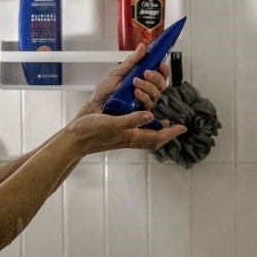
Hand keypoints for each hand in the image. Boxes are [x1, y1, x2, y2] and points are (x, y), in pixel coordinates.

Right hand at [67, 110, 186, 156]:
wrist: (74, 140)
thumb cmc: (90, 132)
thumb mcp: (111, 123)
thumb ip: (131, 120)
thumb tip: (151, 116)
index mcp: (129, 136)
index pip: (156, 137)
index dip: (171, 133)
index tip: (182, 127)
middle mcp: (128, 139)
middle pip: (153, 140)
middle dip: (166, 135)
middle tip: (174, 127)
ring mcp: (121, 138)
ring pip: (144, 138)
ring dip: (155, 132)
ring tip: (161, 123)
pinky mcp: (113, 134)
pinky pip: (134, 134)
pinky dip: (141, 128)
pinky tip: (137, 121)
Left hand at [84, 43, 169, 113]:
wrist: (95, 104)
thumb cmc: (105, 89)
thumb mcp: (118, 71)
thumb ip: (132, 60)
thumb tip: (142, 46)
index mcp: (142, 79)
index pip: (160, 74)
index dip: (164, 69)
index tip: (160, 64)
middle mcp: (145, 89)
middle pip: (161, 83)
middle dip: (155, 77)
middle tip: (145, 73)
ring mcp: (143, 100)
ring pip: (156, 93)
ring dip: (147, 86)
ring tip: (135, 81)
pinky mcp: (140, 110)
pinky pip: (148, 104)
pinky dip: (143, 97)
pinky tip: (136, 92)